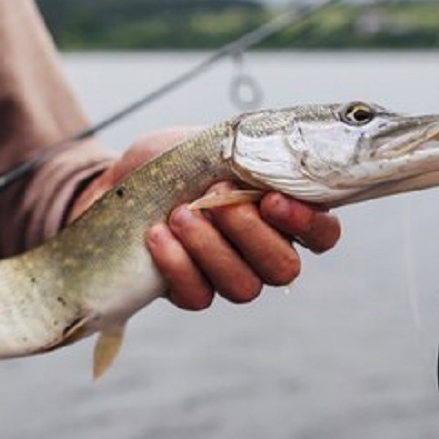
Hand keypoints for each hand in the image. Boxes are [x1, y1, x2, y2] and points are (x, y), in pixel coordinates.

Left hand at [70, 128, 341, 309]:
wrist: (116, 184)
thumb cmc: (172, 162)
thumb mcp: (213, 143)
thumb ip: (251, 151)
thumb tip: (273, 152)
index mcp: (280, 215)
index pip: (323, 235)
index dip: (308, 225)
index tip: (270, 199)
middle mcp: (261, 253)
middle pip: (283, 269)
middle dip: (249, 233)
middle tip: (215, 198)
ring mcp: (226, 277)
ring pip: (243, 287)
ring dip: (211, 248)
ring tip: (180, 215)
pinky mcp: (189, 292)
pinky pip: (198, 296)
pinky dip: (177, 264)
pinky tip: (157, 236)